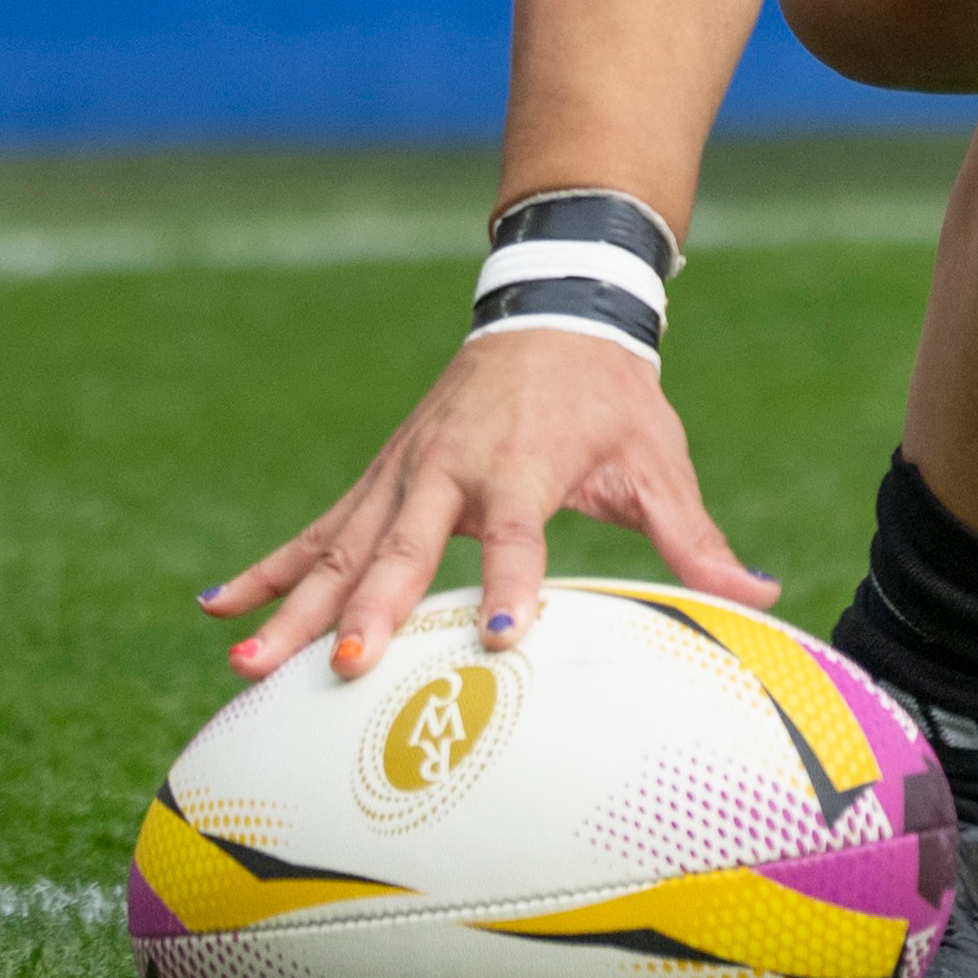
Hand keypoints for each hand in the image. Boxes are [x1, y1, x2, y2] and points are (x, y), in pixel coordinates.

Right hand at [203, 327, 779, 680]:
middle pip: (405, 548)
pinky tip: (218, 611)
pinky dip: (267, 570)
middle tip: (342, 667)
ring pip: (339, 549)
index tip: (508, 636)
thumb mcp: (658, 458)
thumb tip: (760, 596)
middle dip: (371, 609)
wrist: (555, 310)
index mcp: (523, 464)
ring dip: (293, 607)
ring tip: (245, 665)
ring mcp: (402, 474)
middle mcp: (450, 467)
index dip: (517, 583)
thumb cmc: (612, 395)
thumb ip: (696, 536)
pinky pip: (314, 532)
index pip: (520, 533)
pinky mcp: (378, 481)